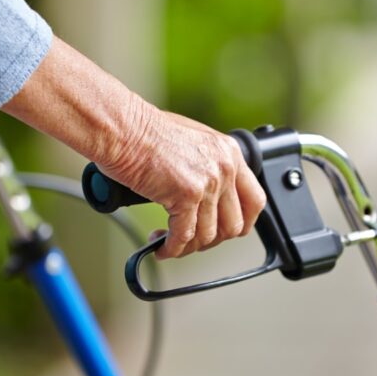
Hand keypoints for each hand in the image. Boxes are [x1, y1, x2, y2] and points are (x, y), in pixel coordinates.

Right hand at [99, 99, 265, 258]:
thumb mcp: (191, 142)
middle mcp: (224, 167)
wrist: (122, 127)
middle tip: (192, 240)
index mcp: (229, 153)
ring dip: (188, 246)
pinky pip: (183, 236)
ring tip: (170, 243)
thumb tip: (207, 197)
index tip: (225, 232)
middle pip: (233, 225)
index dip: (241, 223)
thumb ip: (207, 166)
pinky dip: (172, 248)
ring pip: (207, 235)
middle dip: (211, 239)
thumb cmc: (144, 131)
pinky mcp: (186, 195)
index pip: (254, 200)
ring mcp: (208, 182)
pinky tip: (161, 248)